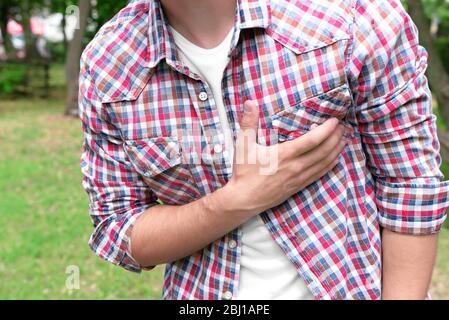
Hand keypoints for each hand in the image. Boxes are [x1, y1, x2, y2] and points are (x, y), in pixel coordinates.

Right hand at [219, 100, 346, 217]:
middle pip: (323, 151)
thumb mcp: (243, 146)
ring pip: (324, 163)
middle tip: (343, 127)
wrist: (244, 200)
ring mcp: (299, 178)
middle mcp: (295, 166)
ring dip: (336, 150)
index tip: (335, 121)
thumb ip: (248, 123)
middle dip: (335, 138)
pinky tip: (335, 159)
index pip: (312, 140)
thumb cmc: (244, 173)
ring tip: (344, 139)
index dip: (326, 130)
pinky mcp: (298, 186)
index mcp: (284, 154)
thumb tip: (250, 102)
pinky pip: (319, 174)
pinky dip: (330, 165)